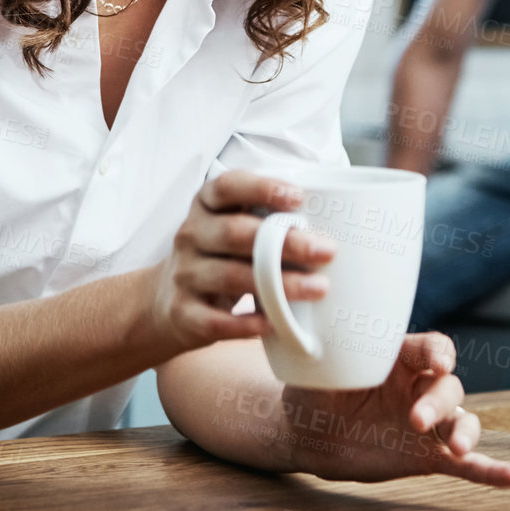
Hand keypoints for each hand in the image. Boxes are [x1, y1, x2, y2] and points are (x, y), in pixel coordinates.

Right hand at [144, 170, 334, 358]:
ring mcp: (184, 274)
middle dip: (285, 242)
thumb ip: (269, 219)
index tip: (300, 198)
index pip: (227, 187)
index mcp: (206, 205)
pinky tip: (275, 323)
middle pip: (236, 233)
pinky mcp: (183, 313)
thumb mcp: (234, 229)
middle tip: (327, 251)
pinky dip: (246, 324)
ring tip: (318, 288)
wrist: (168, 302)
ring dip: (278, 284)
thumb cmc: (223, 257)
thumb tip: (341, 217)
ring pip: (230, 276)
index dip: (262, 188)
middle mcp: (191, 235)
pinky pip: (216, 320)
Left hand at [279, 333, 509, 487]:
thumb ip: (323, 356)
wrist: (310, 434)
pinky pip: (468, 464)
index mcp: (400, 357)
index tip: (438, 363)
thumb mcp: (313, 372)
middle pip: (448, 387)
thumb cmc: (313, 391)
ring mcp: (430, 423)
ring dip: (466, 433)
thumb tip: (307, 335)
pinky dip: (492, 471)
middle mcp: (421, 386)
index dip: (438, 353)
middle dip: (438, 404)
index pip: (432, 347)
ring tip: (457, 448)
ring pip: (462, 421)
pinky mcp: (429, 456)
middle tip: (416, 421)